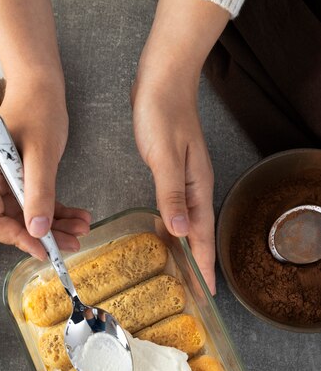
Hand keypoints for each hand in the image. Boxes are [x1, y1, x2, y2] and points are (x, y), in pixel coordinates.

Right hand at [0, 79, 90, 258]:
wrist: (40, 88)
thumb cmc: (36, 110)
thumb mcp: (41, 154)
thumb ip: (39, 193)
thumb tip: (38, 230)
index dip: (17, 238)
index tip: (44, 247)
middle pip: (11, 222)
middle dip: (43, 235)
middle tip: (72, 243)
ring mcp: (3, 182)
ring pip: (27, 217)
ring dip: (55, 226)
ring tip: (81, 229)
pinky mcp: (19, 181)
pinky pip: (37, 205)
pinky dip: (57, 213)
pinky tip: (78, 216)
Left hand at [132, 70, 214, 292]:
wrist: (163, 79)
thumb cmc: (163, 114)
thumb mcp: (165, 157)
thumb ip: (172, 195)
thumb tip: (181, 231)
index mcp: (197, 187)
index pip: (202, 235)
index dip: (204, 265)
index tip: (207, 291)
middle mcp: (195, 187)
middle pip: (198, 233)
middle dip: (198, 263)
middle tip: (195, 289)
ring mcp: (185, 179)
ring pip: (188, 222)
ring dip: (186, 246)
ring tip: (182, 271)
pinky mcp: (173, 171)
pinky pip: (176, 207)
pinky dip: (173, 225)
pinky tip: (166, 233)